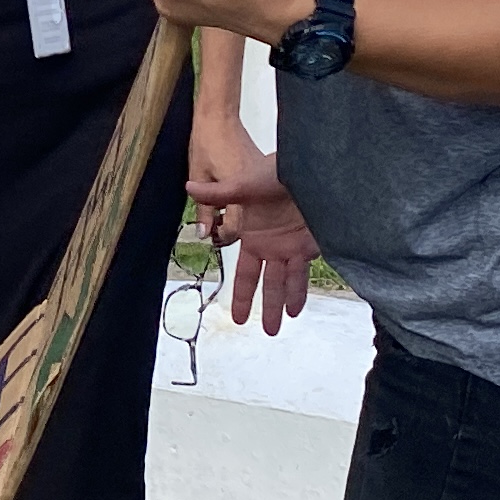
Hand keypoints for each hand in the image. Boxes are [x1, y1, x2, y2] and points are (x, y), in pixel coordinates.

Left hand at [186, 121, 285, 229]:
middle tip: (215, 227)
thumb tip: (203, 232)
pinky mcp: (260, 172)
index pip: (235, 230)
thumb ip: (203, 209)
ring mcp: (259, 179)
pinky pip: (253, 195)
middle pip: (247, 223)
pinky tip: (230, 198)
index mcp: (238, 191)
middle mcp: (253, 188)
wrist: (220, 117)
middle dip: (230, 229)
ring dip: (236, 215)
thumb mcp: (199, 177)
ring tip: (220, 213)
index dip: (221, 237)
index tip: (211, 236)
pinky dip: (242, 201)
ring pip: (250, 209)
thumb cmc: (208, 142)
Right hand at [188, 126, 318, 331]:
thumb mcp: (244, 183)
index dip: (241, 296)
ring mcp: (292, 246)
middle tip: (268, 332)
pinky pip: (305, 272)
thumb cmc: (275, 172)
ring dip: (285, 303)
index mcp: (253, 237)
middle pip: (268, 284)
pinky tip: (298, 307)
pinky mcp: (311, 243)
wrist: (307, 166)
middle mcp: (272, 247)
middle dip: (267, 308)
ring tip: (282, 324)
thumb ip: (219, 192)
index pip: (245, 274)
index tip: (236, 317)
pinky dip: (301, 290)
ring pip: (287, 283)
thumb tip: (188, 186)